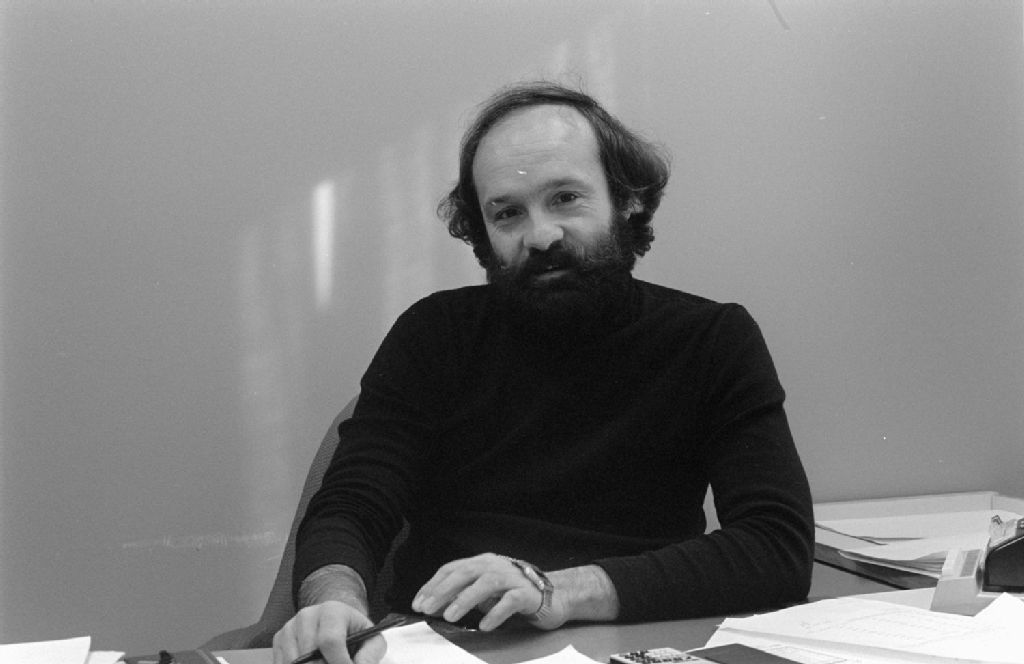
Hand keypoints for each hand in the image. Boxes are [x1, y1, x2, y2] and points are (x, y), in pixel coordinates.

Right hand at [272, 601, 386, 663]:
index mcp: (332, 611)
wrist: (335, 620)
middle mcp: (307, 616)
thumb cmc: (353, 632)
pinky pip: (282, 663)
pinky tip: (313, 662)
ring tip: (326, 662)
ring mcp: (290, 628)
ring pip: (293, 662)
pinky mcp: (279, 640)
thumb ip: (369, 656)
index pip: (330, 641)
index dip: (339, 662)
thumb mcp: (370, 639)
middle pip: (308, 655)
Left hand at [411, 553, 566, 630]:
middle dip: (443, 591)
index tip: (418, 603)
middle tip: (427, 609)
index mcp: (482, 563)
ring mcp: (512, 578)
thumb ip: (464, 593)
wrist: (554, 594)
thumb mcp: (485, 591)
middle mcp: (495, 565)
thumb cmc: (514, 593)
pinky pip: (509, 601)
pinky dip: (495, 613)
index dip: (432, 585)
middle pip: (465, 573)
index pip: (452, 569)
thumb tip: (436, 604)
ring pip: (485, 584)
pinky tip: (484, 625)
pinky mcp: (527, 593)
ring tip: (450, 616)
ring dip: (465, 599)